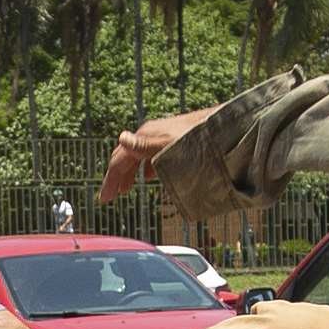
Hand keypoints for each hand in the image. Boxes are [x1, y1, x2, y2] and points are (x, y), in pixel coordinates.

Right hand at [98, 106, 218, 202]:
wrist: (223, 128)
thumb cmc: (197, 139)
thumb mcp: (169, 146)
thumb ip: (145, 145)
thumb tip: (122, 138)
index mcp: (146, 136)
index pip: (120, 159)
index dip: (111, 179)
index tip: (105, 199)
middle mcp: (150, 133)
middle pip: (126, 155)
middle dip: (116, 176)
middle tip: (111, 196)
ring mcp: (161, 135)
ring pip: (138, 155)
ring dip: (129, 172)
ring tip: (126, 188)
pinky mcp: (171, 138)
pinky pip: (151, 154)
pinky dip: (144, 167)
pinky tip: (149, 176)